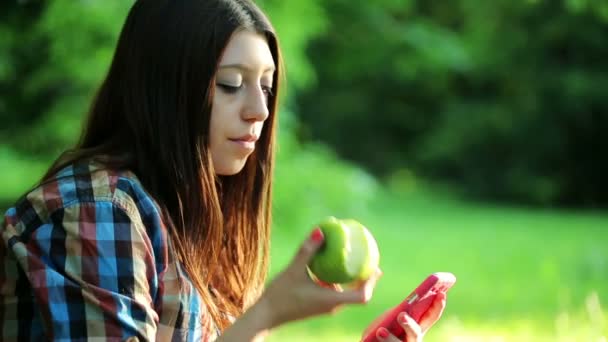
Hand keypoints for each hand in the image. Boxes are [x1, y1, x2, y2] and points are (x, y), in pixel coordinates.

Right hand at [257, 227, 382, 328]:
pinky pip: (335, 292)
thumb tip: (321, 231)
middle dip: (365, 278)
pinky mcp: (318, 305)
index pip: (362, 296)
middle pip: (358, 294)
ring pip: (346, 293)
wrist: (266, 315)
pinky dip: (339, 280)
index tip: (376, 268)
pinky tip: (332, 266)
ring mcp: (325, 307)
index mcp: (331, 301)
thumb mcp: (294, 270)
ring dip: (352, 279)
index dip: (371, 282)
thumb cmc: (280, 295)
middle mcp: (332, 306)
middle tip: (370, 259)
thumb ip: (307, 251)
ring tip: (354, 259)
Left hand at [362, 291, 446, 341]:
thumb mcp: (390, 314)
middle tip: (401, 315)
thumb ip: (389, 299)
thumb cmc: (386, 329)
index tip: (441, 292)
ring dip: (391, 338)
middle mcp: (413, 338)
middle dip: (410, 325)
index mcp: (418, 325)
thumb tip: (377, 270)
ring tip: (382, 330)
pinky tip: (378, 332)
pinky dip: (385, 340)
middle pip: (416, 333)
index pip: (431, 315)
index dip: (438, 305)